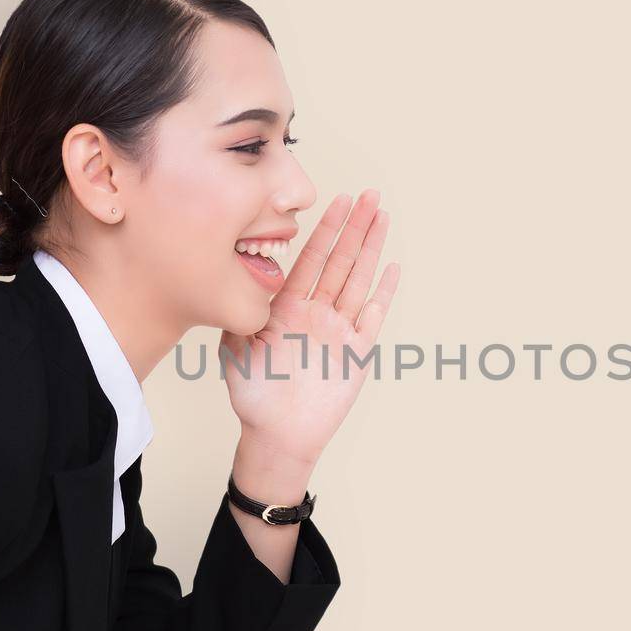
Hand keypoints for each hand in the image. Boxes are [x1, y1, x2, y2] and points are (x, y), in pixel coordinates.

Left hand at [219, 188, 399, 462]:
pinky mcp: (356, 352)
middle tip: (369, 194)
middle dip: (355, 226)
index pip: (311, 259)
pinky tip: (393, 269)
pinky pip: (373, 317)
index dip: (326, 230)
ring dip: (371, 248)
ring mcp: (338, 330)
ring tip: (382, 216)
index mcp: (289, 307)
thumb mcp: (236, 348)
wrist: (277, 436)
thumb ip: (242, 313)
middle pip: (340, 261)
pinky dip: (383, 293)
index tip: (337, 200)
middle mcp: (316, 312)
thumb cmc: (253, 396)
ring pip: (358, 280)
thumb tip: (239, 277)